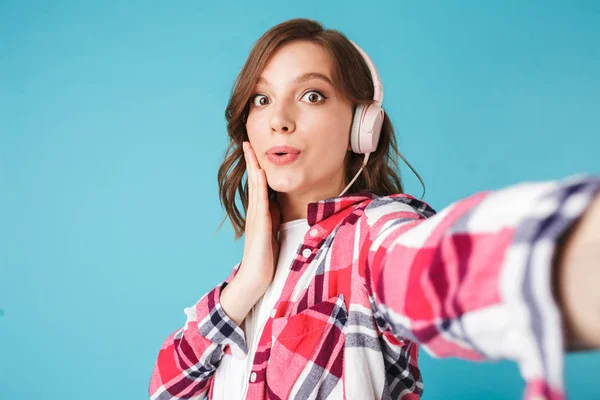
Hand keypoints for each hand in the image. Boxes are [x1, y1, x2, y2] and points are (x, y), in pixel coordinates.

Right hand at [239, 140, 281, 288]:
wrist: (256, 278)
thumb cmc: (266, 258)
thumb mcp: (273, 232)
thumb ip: (274, 218)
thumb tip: (279, 205)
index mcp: (260, 213)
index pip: (258, 185)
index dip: (257, 167)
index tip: (256, 151)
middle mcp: (255, 212)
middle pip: (254, 181)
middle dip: (251, 161)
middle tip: (247, 142)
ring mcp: (256, 217)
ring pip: (255, 186)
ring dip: (253, 166)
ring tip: (250, 149)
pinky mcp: (260, 224)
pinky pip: (260, 200)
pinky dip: (260, 184)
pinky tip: (261, 172)